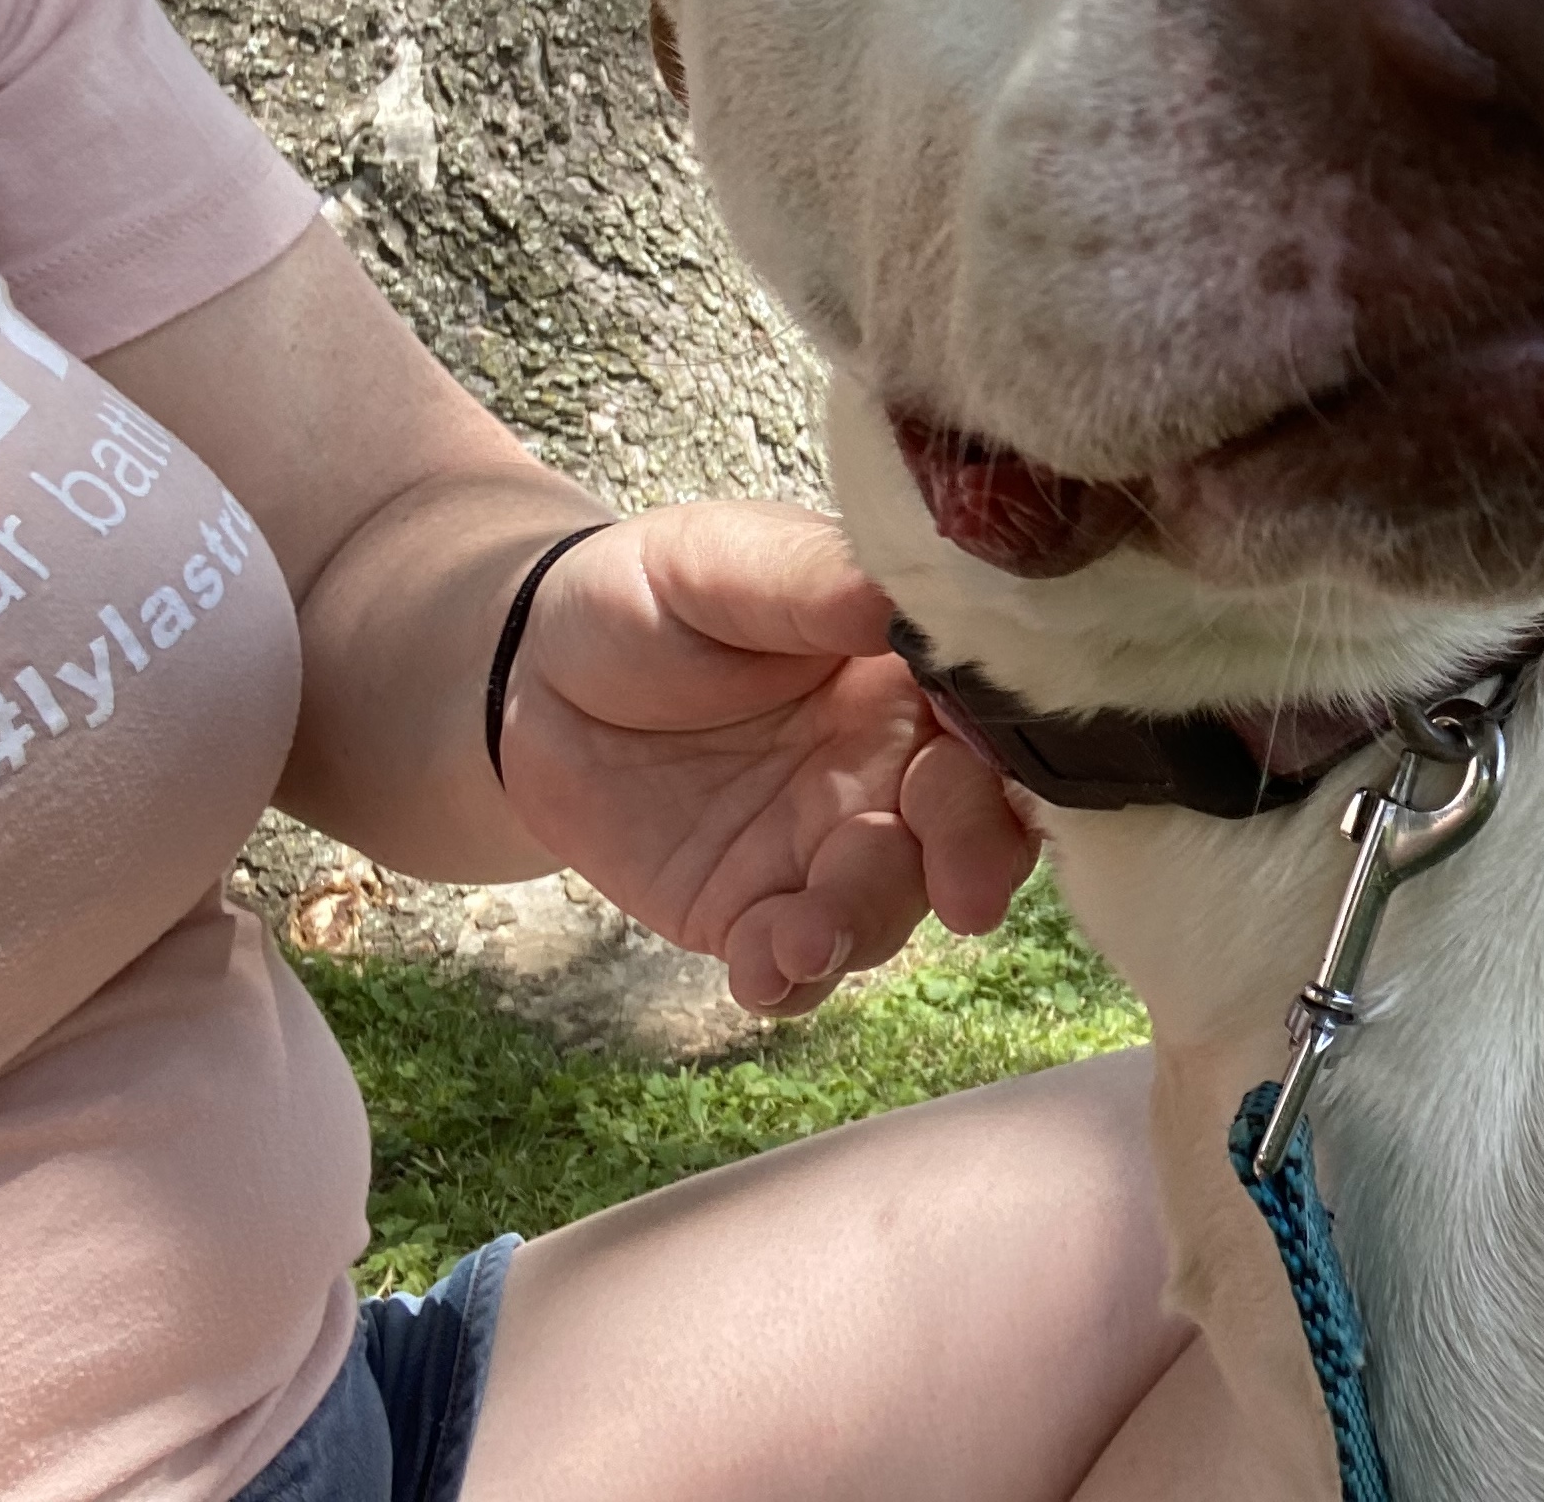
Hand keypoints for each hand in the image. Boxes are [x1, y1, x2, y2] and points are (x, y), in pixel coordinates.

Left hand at [494, 502, 1036, 1012]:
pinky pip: (800, 965)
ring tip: (806, 938)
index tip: (998, 779)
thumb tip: (909, 593)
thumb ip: (815, 582)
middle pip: (972, 826)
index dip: (1015, 755)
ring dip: (866, 929)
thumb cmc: (644, 596)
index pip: (997, 717)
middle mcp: (894, 767)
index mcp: (912, 671)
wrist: (529, 678)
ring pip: (892, 904)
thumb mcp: (722, 562)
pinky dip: (793, 980)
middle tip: (962, 893)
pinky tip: (764, 971)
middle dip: (974, 862)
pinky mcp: (759, 913)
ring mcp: (831, 848)